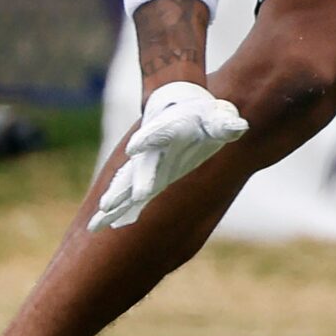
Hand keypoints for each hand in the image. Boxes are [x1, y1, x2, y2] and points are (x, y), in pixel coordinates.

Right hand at [89, 80, 247, 231]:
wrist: (181, 111)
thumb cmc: (203, 116)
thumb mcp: (218, 120)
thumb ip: (227, 125)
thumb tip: (240, 128)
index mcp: (169, 130)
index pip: (156, 134)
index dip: (146, 139)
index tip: (134, 147)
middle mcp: (153, 152)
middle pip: (134, 169)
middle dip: (123, 187)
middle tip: (108, 205)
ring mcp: (146, 166)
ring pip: (124, 186)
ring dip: (112, 202)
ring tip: (95, 223)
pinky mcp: (145, 176)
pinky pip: (126, 193)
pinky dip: (115, 207)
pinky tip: (100, 224)